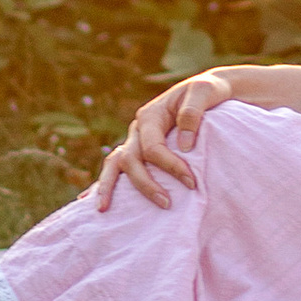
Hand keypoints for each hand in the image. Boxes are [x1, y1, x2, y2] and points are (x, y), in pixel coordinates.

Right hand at [94, 70, 237, 211]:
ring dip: (108, 186)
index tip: (192, 182)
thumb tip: (185, 146)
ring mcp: (136, 140)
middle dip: (145, 184)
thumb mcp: (204, 92)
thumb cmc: (208, 91)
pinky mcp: (140, 150)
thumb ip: (193, 114)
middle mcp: (138, 129)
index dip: (170, 166)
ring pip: (116, 164)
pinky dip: (106, 183)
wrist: (208, 91)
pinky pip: (119, 168)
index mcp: (150, 116)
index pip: (153, 148)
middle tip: (167, 204)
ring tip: (102, 209)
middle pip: (130, 160)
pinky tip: (92, 201)